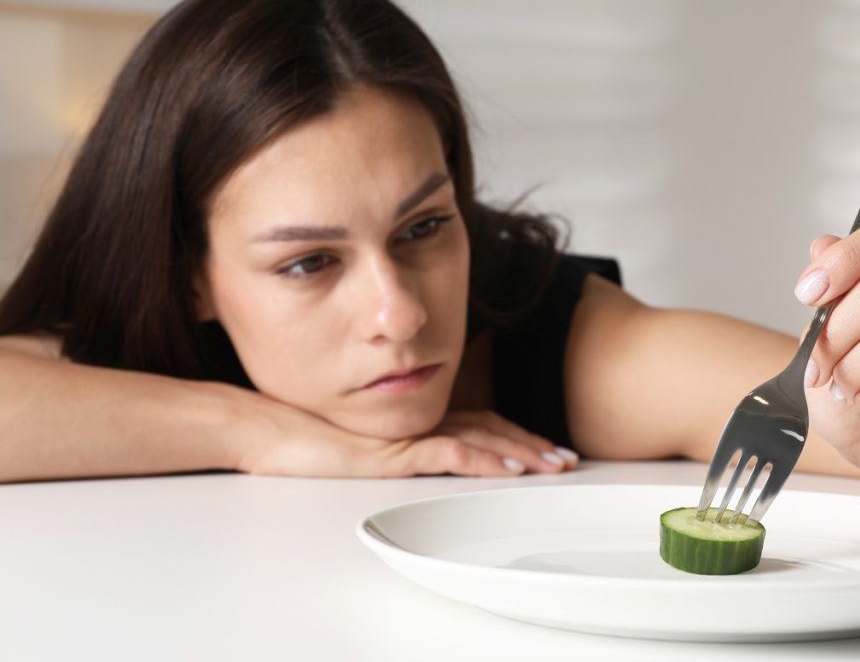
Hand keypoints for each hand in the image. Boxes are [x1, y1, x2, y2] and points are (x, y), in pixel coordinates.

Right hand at [227, 388, 577, 478]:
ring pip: (480, 440)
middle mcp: (420, 420)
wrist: (267, 428)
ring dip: (521, 452)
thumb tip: (412, 454)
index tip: (544, 448)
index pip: (478, 423)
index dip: (514, 434)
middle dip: (532, 444)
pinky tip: (509, 469)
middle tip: (565, 458)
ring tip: (553, 465)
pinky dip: (484, 461)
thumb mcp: (361, 441)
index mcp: (415, 417)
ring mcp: (409, 433)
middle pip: (490, 429)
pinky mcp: (395, 450)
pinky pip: (449, 454)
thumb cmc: (306, 436)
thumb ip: (392, 444)